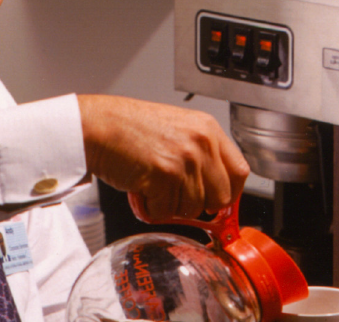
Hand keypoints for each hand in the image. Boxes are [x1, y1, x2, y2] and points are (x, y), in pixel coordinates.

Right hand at [78, 95, 248, 220]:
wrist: (98, 126)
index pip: (240, 171)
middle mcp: (201, 143)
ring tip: (153, 184)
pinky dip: (151, 209)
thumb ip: (201, 154)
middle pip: (221, 196)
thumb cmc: (130, 128)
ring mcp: (184, 160)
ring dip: (170, 205)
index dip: (231, 193)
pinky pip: (166, 212)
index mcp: (208, 129)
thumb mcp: (178, 129)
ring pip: (192, 208)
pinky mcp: (164, 176)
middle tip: (177, 196)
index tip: (220, 203)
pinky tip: (142, 189)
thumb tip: (215, 189)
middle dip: (199, 204)